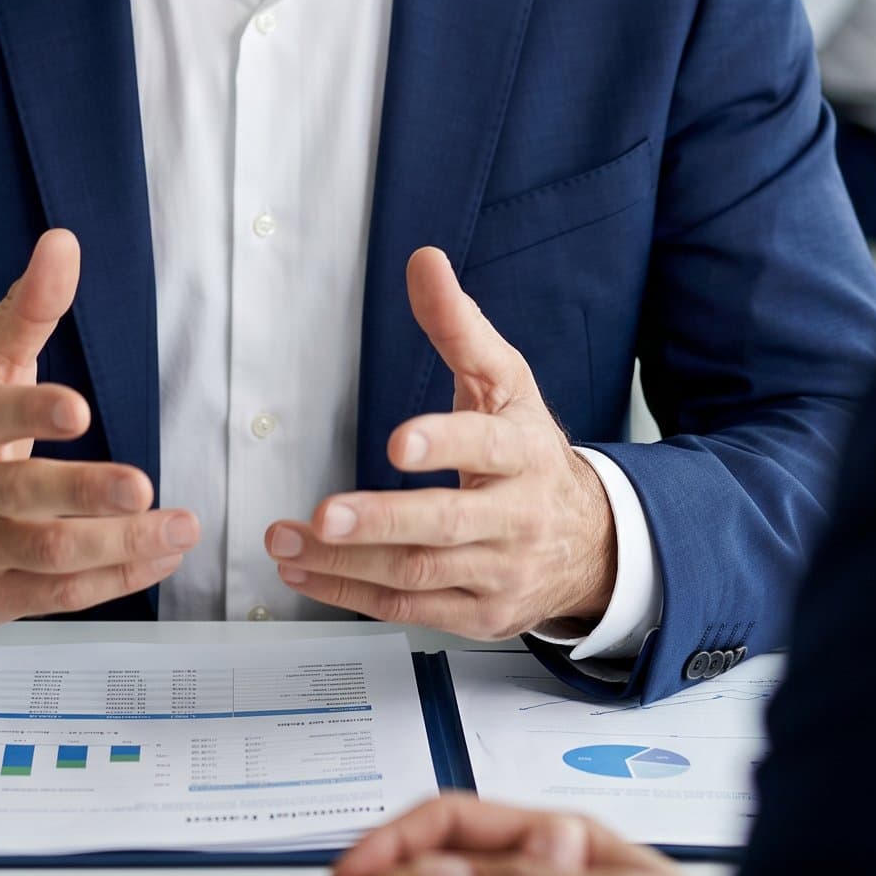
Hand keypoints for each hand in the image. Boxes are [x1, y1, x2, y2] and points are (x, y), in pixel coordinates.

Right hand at [0, 230, 198, 625]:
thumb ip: (26, 312)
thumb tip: (63, 242)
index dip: (32, 414)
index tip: (79, 409)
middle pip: (22, 497)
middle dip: (85, 493)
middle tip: (142, 486)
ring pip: (48, 554)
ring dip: (119, 544)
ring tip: (180, 525)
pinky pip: (60, 595)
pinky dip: (117, 578)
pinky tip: (162, 554)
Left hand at [264, 248, 615, 635]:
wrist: (590, 541)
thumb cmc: (531, 451)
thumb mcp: (506, 382)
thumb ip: (459, 326)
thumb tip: (424, 261)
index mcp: (524, 452)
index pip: (487, 448)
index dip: (444, 445)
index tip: (397, 441)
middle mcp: (516, 517)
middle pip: (446, 525)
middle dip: (381, 520)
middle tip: (323, 514)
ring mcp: (499, 571)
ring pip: (418, 574)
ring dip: (345, 562)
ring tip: (285, 541)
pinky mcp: (479, 614)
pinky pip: (409, 610)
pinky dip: (351, 594)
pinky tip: (304, 575)